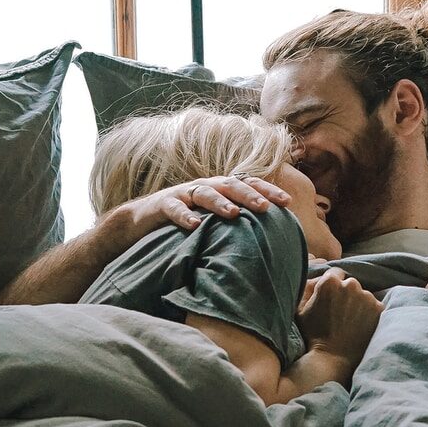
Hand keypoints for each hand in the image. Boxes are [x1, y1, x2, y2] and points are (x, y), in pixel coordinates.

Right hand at [103, 175, 290, 250]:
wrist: (140, 222)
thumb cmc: (184, 225)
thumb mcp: (213, 223)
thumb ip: (236, 225)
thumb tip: (271, 242)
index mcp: (221, 190)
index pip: (248, 184)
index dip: (268, 190)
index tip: (287, 203)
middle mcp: (205, 187)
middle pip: (231, 185)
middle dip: (250, 195)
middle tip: (266, 207)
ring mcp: (183, 194)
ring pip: (205, 192)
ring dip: (220, 202)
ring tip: (234, 214)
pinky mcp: (162, 205)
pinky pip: (174, 208)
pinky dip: (184, 215)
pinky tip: (194, 225)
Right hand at [297, 270, 382, 365]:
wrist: (333, 359)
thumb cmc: (313, 335)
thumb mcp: (300, 309)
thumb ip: (307, 287)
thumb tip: (317, 278)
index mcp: (330, 282)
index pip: (335, 273)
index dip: (332, 286)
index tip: (332, 298)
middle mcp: (351, 285)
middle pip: (350, 283)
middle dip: (346, 294)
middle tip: (340, 312)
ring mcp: (367, 296)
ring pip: (363, 294)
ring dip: (358, 303)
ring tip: (350, 321)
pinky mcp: (379, 309)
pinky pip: (373, 306)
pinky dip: (369, 313)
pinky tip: (360, 325)